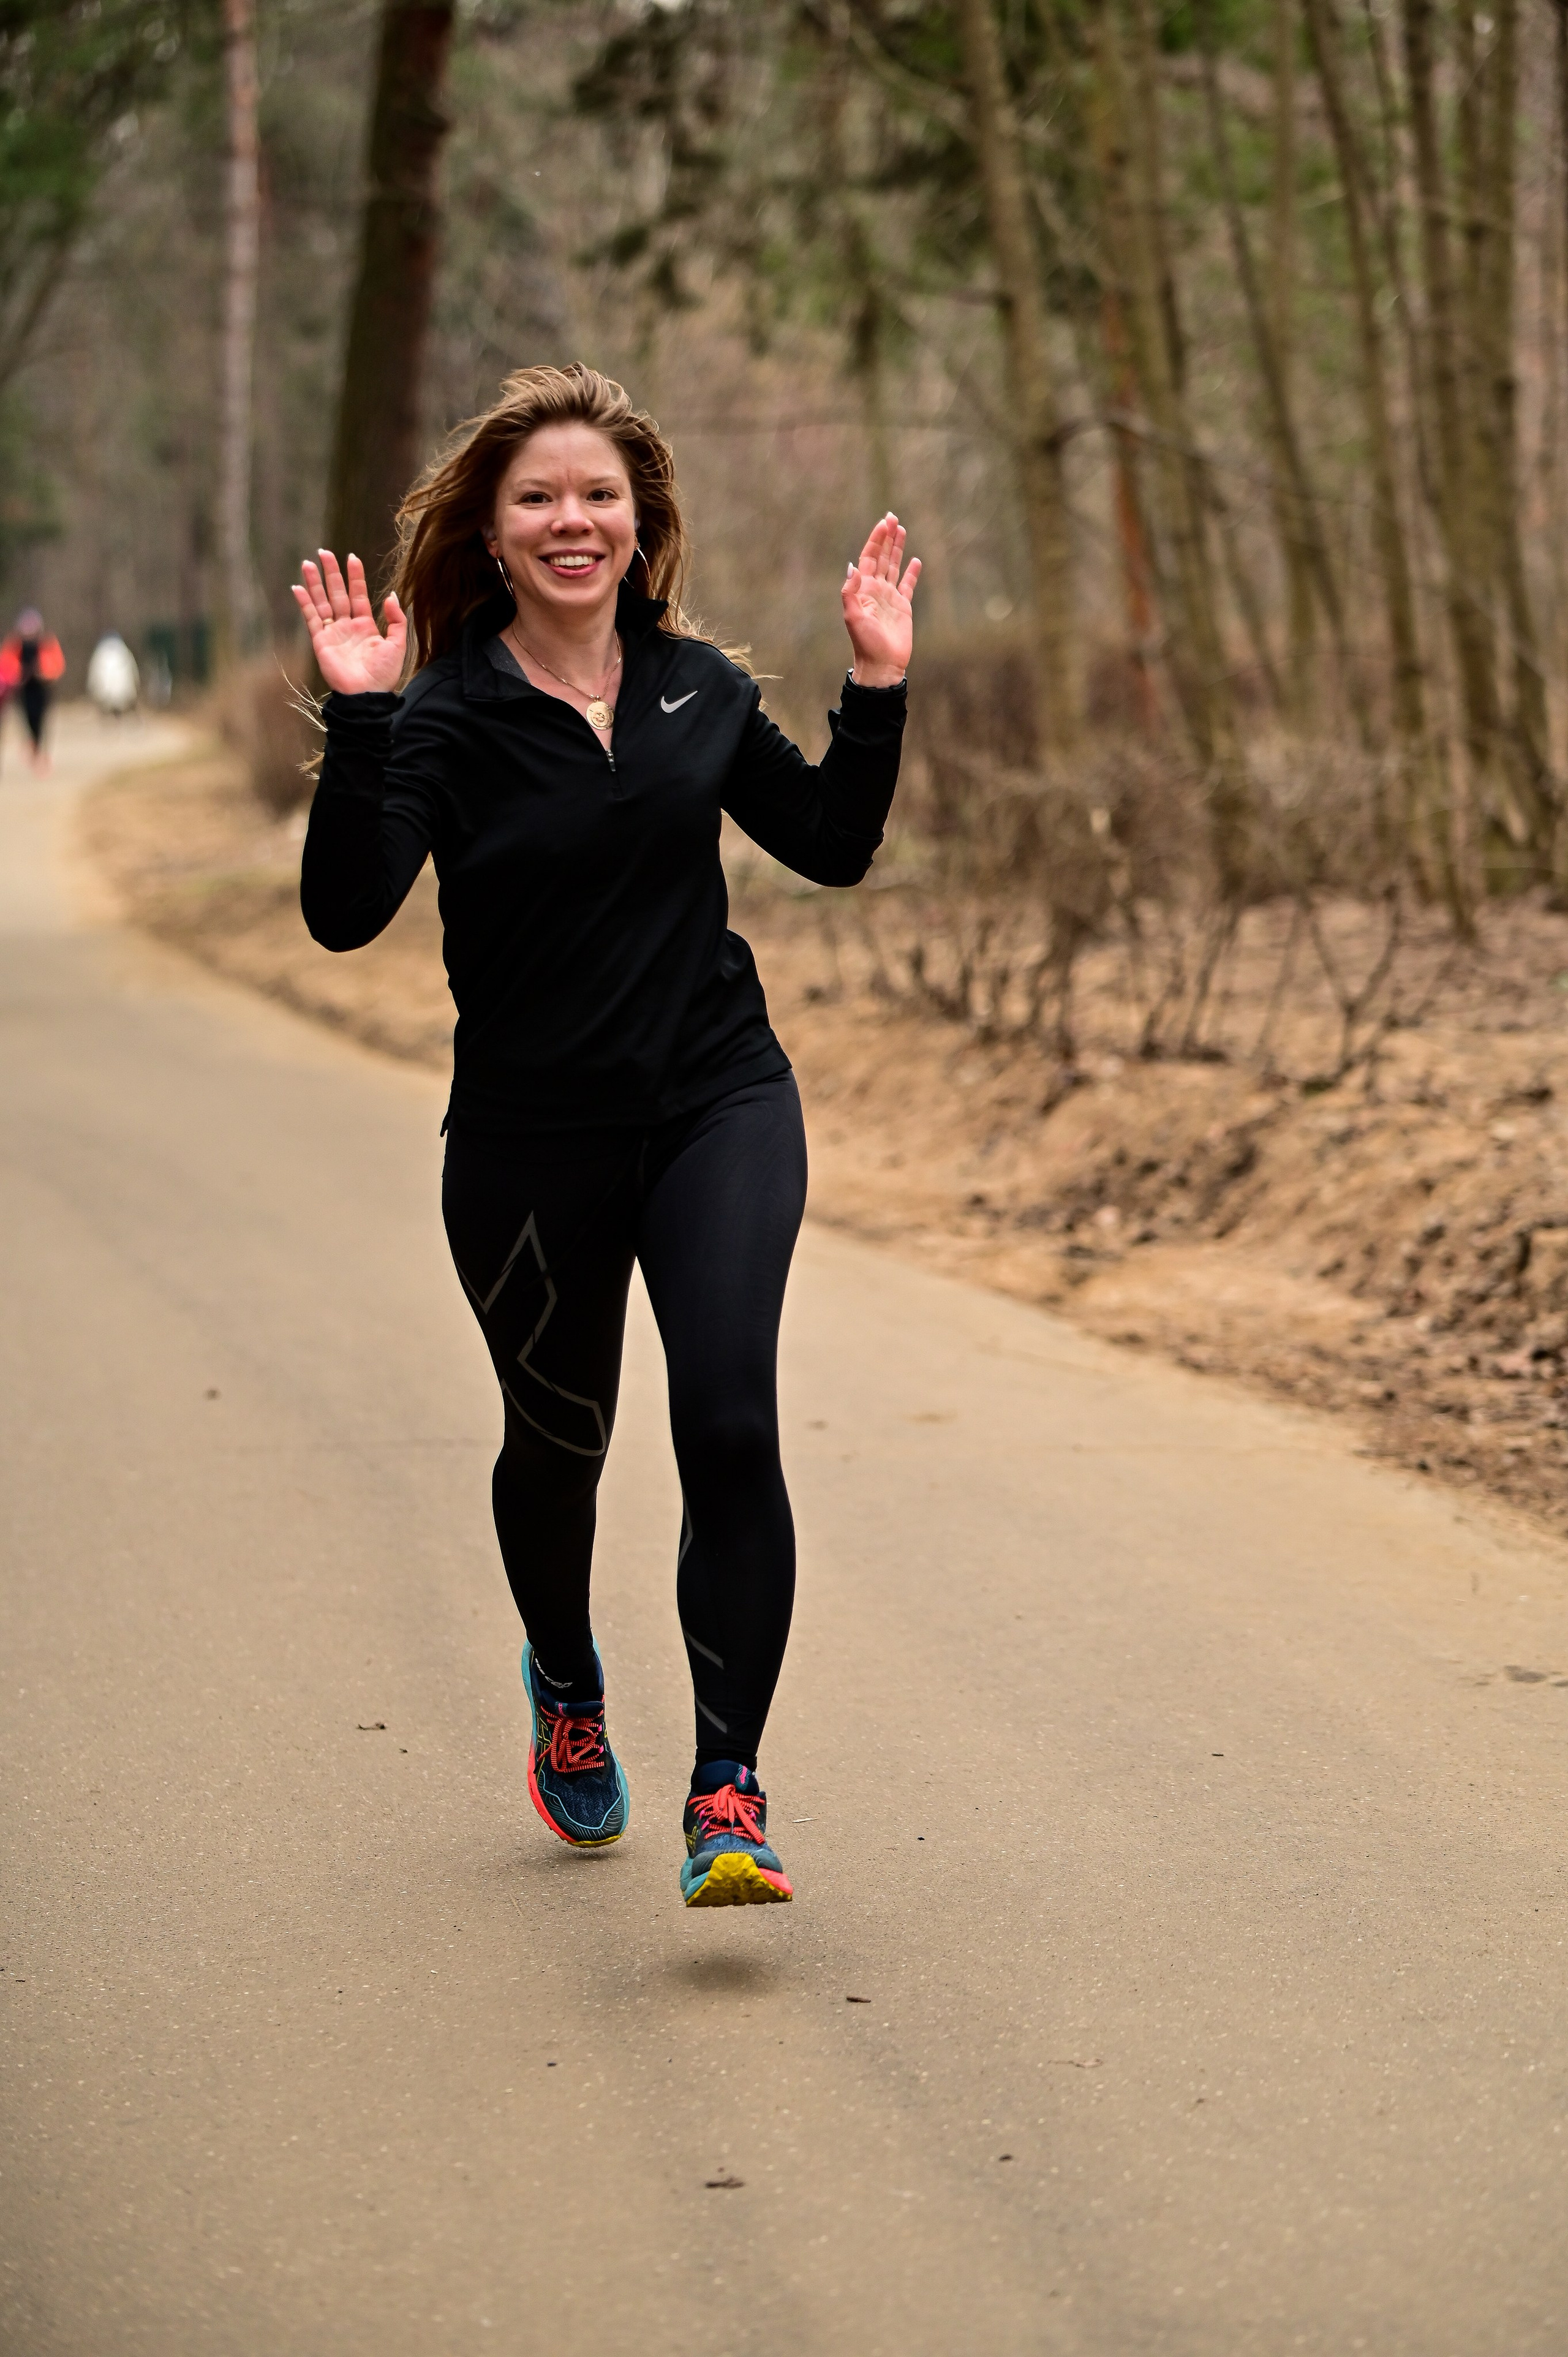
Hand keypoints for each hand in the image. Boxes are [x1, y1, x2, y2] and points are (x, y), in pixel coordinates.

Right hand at [291, 551, 406, 694]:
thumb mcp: (397, 644)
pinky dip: (304, 603)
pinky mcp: (321, 641)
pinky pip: (311, 618)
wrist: (367, 695)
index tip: (351, 557)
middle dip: (331, 573)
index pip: (358, 595)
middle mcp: (347, 626)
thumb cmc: (383, 674)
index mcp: (366, 626)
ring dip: (315, 583)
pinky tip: (298, 587)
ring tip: (308, 563)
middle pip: (337, 593)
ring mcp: (333, 633)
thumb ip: (396, 619)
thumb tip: (390, 595)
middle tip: (324, 552)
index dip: (355, 577)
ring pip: (322, 602)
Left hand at [842, 514, 920, 687]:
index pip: (869, 558)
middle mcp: (876, 590)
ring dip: (898, 548)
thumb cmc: (865, 643)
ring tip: (902, 529)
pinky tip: (916, 561)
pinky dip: (912, 573)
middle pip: (882, 557)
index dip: (876, 540)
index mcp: (863, 589)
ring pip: (894, 566)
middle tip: (893, 517)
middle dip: (887, 537)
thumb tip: (852, 566)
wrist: (882, 665)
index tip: (884, 523)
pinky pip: (908, 585)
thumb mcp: (853, 617)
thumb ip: (850, 592)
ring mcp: (890, 598)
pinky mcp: (903, 607)